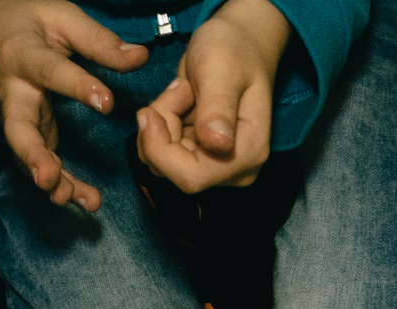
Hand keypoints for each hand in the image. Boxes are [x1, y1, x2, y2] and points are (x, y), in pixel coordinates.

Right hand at [0, 0, 146, 211]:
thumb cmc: (18, 23)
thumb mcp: (58, 17)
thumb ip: (98, 40)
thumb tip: (140, 57)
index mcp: (24, 57)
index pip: (52, 73)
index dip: (78, 87)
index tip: (107, 101)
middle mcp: (13, 94)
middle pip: (18, 128)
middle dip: (32, 155)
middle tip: (47, 178)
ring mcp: (13, 120)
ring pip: (25, 155)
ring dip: (47, 180)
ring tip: (68, 199)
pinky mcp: (20, 136)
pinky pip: (35, 164)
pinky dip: (57, 185)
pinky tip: (82, 201)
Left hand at [137, 0, 289, 191]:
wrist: (239, 43)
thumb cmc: (234, 50)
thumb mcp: (222, 71)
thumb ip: (218, 107)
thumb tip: (219, 145)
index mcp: (246, 154)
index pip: (192, 177)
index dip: (161, 151)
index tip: (149, 111)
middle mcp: (233, 169)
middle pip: (174, 169)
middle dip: (162, 128)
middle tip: (178, 89)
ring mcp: (217, 166)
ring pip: (164, 162)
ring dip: (161, 123)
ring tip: (183, 91)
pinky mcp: (201, 157)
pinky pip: (164, 153)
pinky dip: (162, 124)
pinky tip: (180, 101)